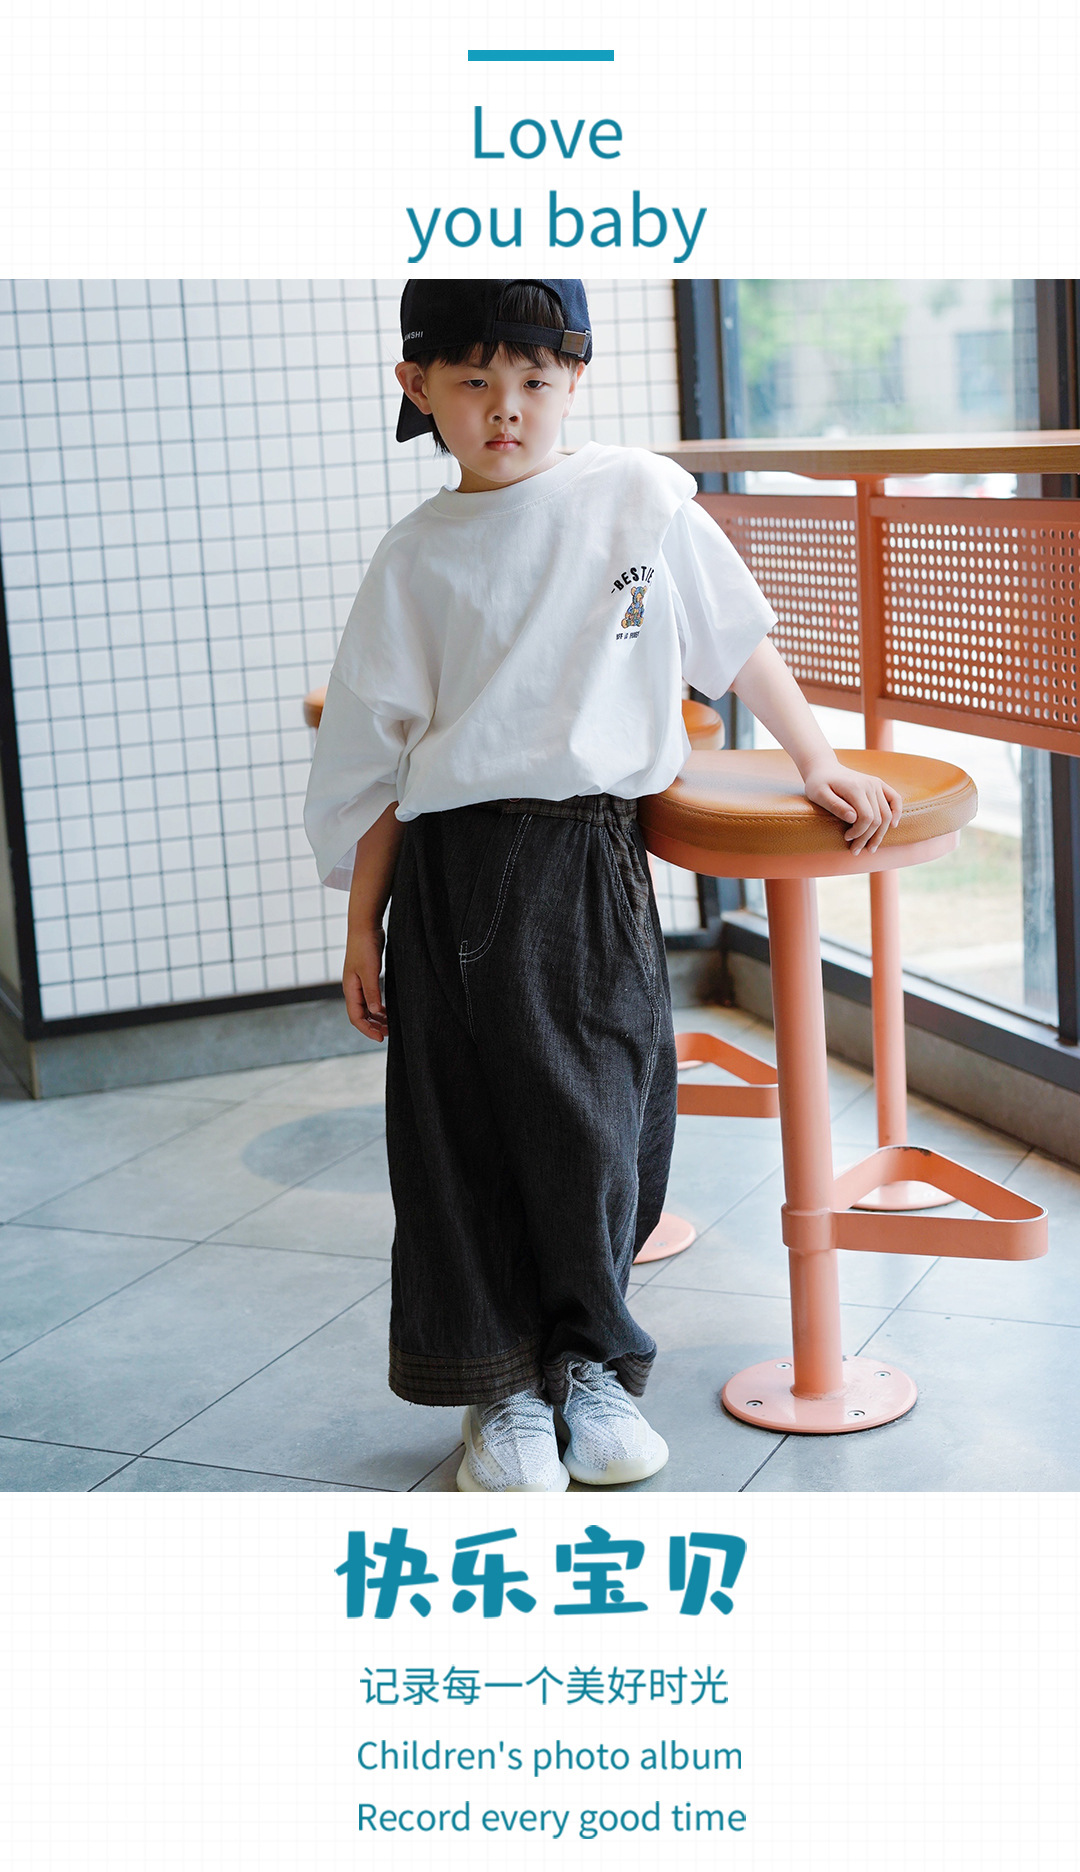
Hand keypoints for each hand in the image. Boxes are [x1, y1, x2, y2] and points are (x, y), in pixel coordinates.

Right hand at [343, 922, 387, 1040]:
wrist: (364, 927)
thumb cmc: (364, 947)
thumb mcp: (370, 971)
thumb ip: (372, 992)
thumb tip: (376, 1013)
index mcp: (350, 989)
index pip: (355, 1017)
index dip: (367, 1030)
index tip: (381, 1038)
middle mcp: (353, 989)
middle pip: (361, 1015)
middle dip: (373, 1026)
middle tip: (389, 1033)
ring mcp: (359, 983)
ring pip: (367, 1007)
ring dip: (377, 1018)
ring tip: (391, 1024)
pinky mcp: (367, 977)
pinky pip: (371, 998)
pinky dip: (379, 1007)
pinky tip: (388, 1009)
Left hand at [803, 762, 901, 855]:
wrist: (824, 768)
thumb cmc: (818, 784)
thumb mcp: (818, 795)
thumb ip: (835, 806)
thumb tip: (852, 819)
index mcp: (855, 788)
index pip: (866, 817)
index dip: (859, 832)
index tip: (847, 838)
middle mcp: (870, 785)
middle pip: (878, 818)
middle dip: (868, 838)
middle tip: (856, 851)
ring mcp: (876, 783)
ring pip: (887, 814)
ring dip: (880, 833)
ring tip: (871, 848)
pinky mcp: (879, 784)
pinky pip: (895, 799)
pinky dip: (897, 813)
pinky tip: (892, 826)